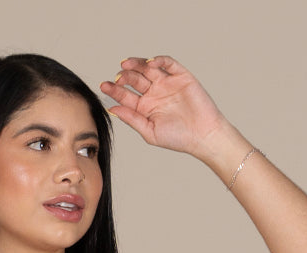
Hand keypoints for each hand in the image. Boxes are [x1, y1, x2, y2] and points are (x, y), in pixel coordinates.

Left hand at [98, 56, 229, 156]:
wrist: (203, 136)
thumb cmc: (178, 138)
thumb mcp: (149, 131)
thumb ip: (132, 119)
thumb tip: (112, 108)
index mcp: (144, 107)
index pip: (125, 95)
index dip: (114, 90)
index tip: (103, 86)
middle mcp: (154, 93)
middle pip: (135, 79)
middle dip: (125, 76)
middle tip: (118, 77)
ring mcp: (167, 83)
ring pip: (148, 68)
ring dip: (137, 64)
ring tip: (126, 64)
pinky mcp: (181, 76)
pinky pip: (168, 63)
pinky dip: (158, 60)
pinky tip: (149, 62)